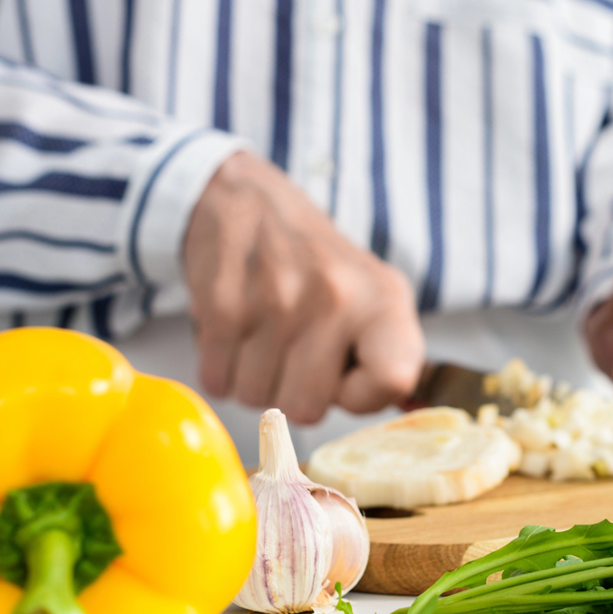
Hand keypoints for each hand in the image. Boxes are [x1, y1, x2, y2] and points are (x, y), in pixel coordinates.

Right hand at [183, 152, 423, 423]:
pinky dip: (222, 367)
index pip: (392, 381)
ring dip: (255, 379)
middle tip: (295, 352)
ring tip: (265, 335)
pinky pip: (218, 381)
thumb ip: (388, 357)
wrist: (251, 204)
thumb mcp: (376, 296)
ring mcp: (278, 300)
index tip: (346, 376)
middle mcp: (336, 296)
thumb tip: (393, 406)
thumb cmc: (319, 265)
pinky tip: (238, 330)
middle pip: (307, 410)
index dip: (362, 397)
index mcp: (384, 298)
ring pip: (257, 398)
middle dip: (295, 393)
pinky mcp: (224, 304)